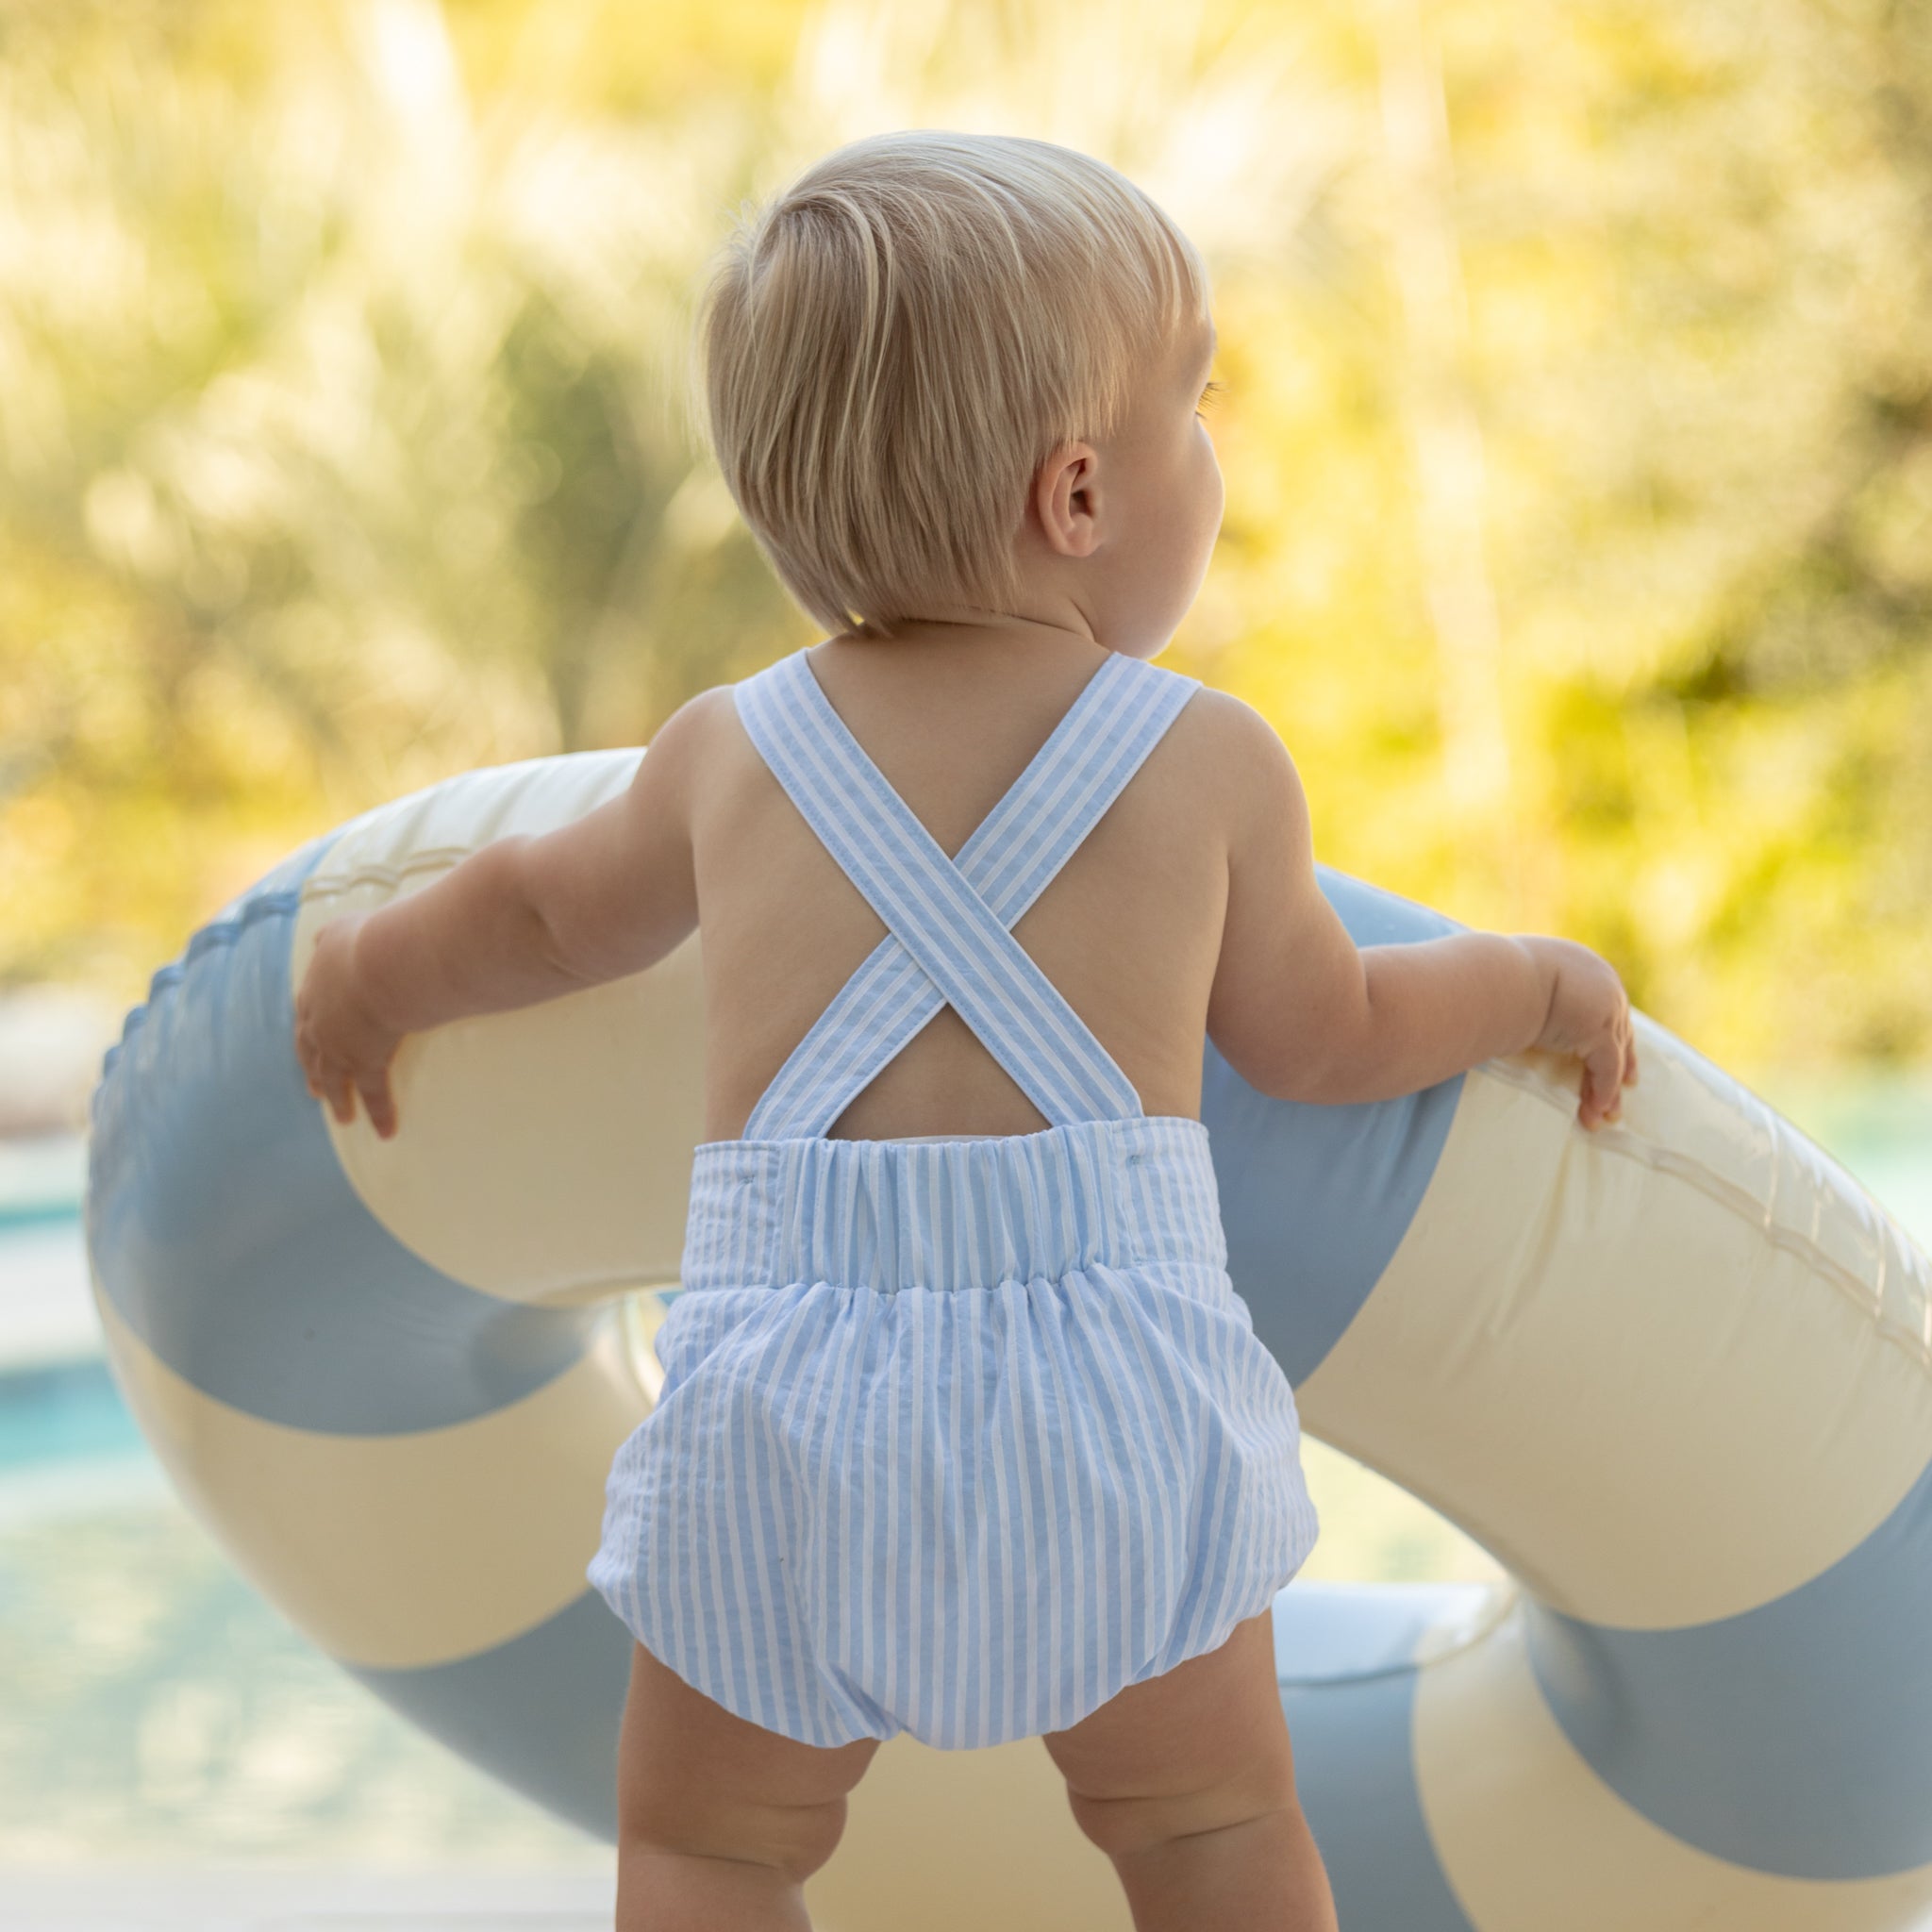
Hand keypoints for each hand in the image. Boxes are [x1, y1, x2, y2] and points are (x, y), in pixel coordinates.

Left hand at [294, 911, 404, 1137]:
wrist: (383, 964)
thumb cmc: (372, 940)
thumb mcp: (345, 928)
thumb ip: (333, 934)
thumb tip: (324, 935)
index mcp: (316, 988)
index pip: (307, 1012)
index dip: (308, 1028)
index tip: (308, 1041)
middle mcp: (320, 1020)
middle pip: (310, 1051)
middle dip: (312, 1069)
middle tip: (315, 1088)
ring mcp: (340, 1044)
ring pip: (334, 1078)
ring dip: (337, 1099)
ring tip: (342, 1115)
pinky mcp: (365, 1062)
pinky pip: (375, 1094)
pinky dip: (380, 1114)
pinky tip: (386, 1132)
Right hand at [1518, 935, 1638, 1130]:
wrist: (1501, 975)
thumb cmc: (1495, 976)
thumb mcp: (1519, 979)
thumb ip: (1528, 992)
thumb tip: (1509, 1006)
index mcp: (1582, 965)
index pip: (1603, 1005)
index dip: (1612, 1033)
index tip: (1615, 1054)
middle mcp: (1603, 983)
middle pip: (1619, 1033)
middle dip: (1620, 1068)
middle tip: (1619, 1091)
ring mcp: (1606, 1005)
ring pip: (1615, 1055)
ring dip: (1607, 1090)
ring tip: (1600, 1117)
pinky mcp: (1600, 1029)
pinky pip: (1606, 1068)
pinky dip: (1601, 1091)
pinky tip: (1593, 1111)